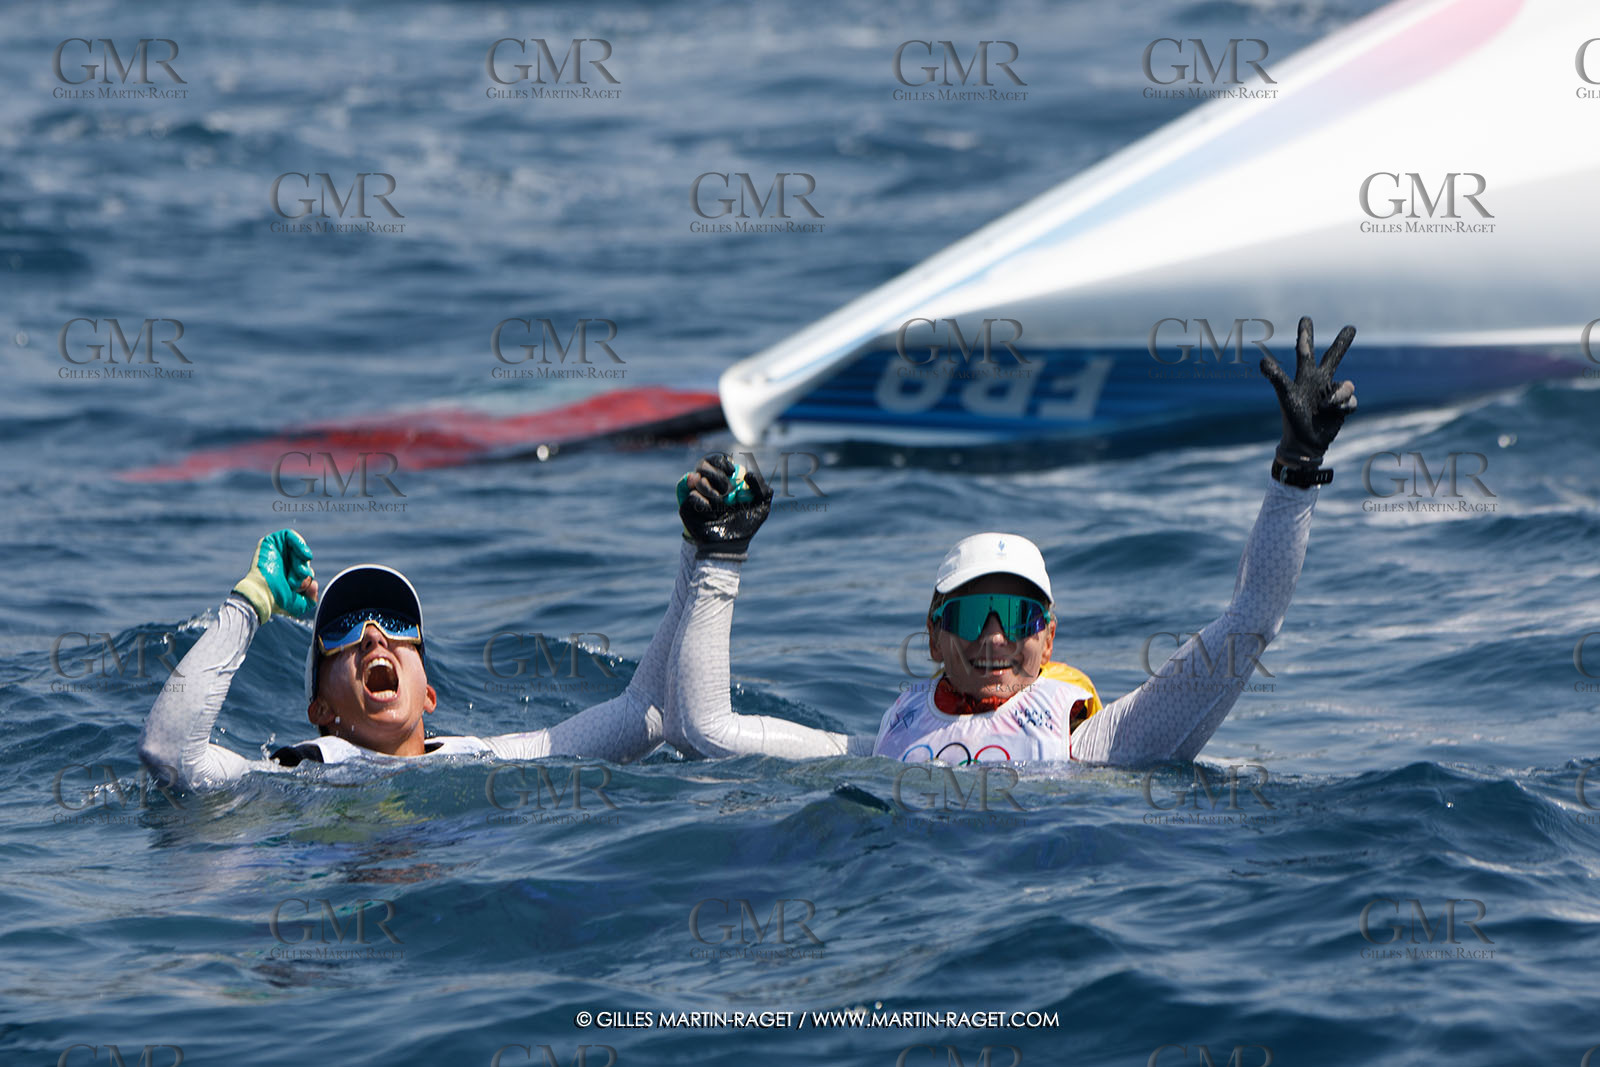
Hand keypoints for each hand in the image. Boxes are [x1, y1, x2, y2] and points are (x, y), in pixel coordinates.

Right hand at [232, 529, 317, 621]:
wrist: (263, 593)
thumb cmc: (277, 600)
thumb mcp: (299, 605)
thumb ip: (311, 599)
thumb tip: (314, 584)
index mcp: (288, 573)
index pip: (305, 568)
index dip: (307, 576)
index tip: (302, 587)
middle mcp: (283, 561)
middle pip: (303, 558)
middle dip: (303, 570)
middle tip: (295, 581)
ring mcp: (277, 551)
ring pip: (298, 547)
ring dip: (302, 560)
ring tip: (299, 572)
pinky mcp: (270, 542)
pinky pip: (289, 534)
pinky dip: (299, 542)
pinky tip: (305, 554)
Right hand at [677, 453, 771, 559]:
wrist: (730, 546)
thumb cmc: (745, 525)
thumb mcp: (761, 507)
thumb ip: (763, 488)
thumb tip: (748, 474)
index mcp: (724, 481)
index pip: (717, 461)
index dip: (722, 462)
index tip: (732, 471)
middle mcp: (708, 485)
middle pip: (704, 466)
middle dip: (718, 477)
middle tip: (727, 492)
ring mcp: (696, 495)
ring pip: (699, 481)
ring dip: (713, 493)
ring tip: (721, 507)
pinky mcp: (686, 507)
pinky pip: (693, 497)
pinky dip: (705, 505)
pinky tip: (712, 515)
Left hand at [1259, 316, 1357, 467]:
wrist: (1305, 441)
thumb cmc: (1293, 418)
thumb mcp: (1286, 395)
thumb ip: (1276, 377)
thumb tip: (1262, 360)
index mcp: (1305, 376)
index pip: (1305, 351)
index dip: (1305, 335)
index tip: (1305, 318)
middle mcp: (1320, 381)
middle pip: (1333, 357)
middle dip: (1342, 342)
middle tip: (1351, 327)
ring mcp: (1333, 393)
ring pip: (1347, 386)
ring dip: (1338, 396)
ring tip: (1325, 407)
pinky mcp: (1344, 406)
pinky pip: (1352, 401)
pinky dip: (1343, 407)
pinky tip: (1334, 413)